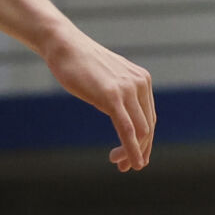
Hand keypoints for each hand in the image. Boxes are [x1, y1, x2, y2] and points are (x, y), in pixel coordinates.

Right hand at [41, 20, 155, 170]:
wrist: (65, 46)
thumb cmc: (81, 64)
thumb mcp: (108, 78)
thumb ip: (119, 93)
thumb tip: (122, 113)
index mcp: (142, 80)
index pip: (149, 117)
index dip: (144, 141)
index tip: (134, 158)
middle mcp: (140, 83)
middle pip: (148, 126)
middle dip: (140, 150)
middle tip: (125, 167)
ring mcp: (127, 89)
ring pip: (141, 131)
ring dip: (132, 152)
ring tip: (120, 165)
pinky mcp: (113, 96)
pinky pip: (127, 129)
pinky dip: (131, 149)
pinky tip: (129, 161)